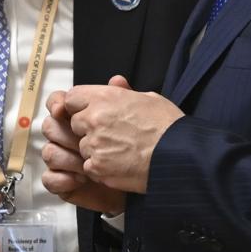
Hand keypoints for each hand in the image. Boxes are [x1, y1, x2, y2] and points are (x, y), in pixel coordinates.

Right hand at [42, 87, 125, 214]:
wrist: (144, 180)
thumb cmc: (137, 148)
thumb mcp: (135, 117)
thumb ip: (124, 98)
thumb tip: (116, 80)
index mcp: (81, 117)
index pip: (58, 102)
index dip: (56, 103)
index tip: (62, 110)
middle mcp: (68, 136)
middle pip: (49, 127)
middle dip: (65, 134)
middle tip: (83, 143)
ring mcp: (65, 159)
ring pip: (49, 152)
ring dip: (67, 158)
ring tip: (87, 166)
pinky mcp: (64, 183)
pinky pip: (50, 179)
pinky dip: (62, 178)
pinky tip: (80, 179)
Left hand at [57, 74, 181, 193]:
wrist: (179, 154)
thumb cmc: (168, 126)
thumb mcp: (148, 98)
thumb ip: (124, 91)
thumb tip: (115, 82)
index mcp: (105, 98)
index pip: (72, 98)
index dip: (81, 106)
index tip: (91, 113)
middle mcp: (94, 119)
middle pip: (75, 124)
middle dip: (88, 129)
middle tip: (111, 135)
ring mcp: (94, 144)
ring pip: (82, 147)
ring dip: (95, 150)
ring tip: (120, 152)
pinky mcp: (98, 167)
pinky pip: (89, 167)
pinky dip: (101, 169)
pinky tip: (119, 165)